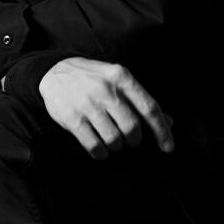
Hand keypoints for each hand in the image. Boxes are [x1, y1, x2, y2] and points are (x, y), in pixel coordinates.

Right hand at [39, 57, 173, 160]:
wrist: (55, 71)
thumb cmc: (95, 78)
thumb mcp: (119, 80)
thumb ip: (141, 100)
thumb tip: (168, 121)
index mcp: (122, 77)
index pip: (149, 107)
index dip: (161, 129)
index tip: (169, 147)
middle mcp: (107, 89)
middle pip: (132, 127)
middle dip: (134, 139)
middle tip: (130, 138)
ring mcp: (88, 104)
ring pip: (114, 139)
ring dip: (117, 146)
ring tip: (113, 140)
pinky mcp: (73, 119)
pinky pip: (94, 146)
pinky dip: (101, 153)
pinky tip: (101, 148)